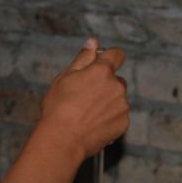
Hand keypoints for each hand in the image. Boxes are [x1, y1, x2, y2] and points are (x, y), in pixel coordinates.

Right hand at [39, 37, 129, 160]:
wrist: (62, 140)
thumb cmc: (58, 108)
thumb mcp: (64, 78)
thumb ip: (82, 59)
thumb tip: (93, 42)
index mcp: (102, 71)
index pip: (117, 54)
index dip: (110, 57)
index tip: (102, 64)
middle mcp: (117, 86)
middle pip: (116, 80)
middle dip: (104, 85)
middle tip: (83, 97)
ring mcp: (122, 106)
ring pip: (117, 99)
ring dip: (106, 103)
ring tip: (85, 114)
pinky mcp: (123, 123)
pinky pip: (118, 116)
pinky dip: (108, 118)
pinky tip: (91, 125)